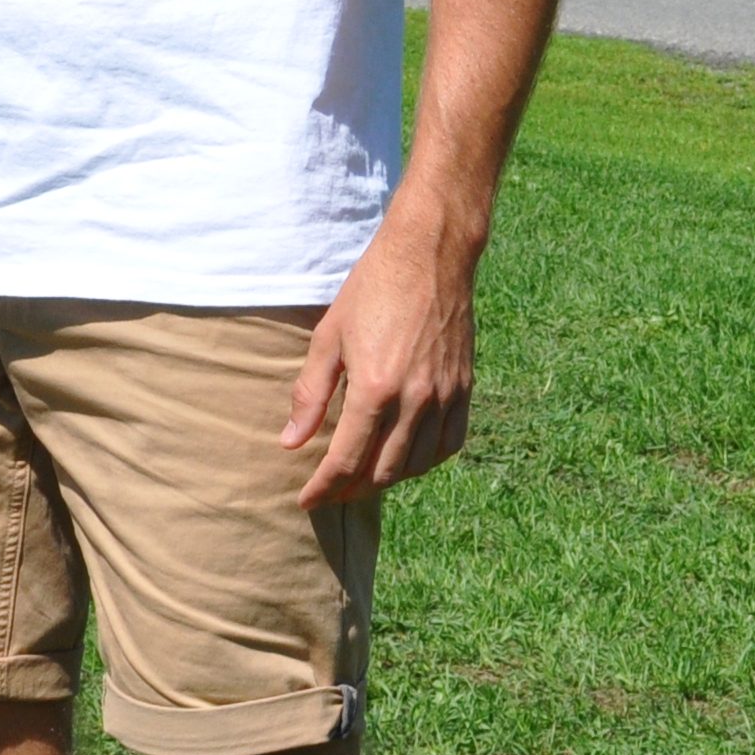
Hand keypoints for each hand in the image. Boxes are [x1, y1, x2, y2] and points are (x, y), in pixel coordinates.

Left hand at [285, 203, 479, 506]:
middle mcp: (414, 401)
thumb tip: (290, 443)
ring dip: (386, 477)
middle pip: (382, 473)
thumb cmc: (372, 288)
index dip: (323, 488)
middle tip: (331, 488)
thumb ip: (310, 394)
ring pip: (416, 465)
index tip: (306, 500)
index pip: (346, 461)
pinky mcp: (464, 388)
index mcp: (375, 389)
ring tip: (363, 473)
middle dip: (351, 489)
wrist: (430, 254)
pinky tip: (406, 455)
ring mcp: (444, 397)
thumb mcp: (328, 337)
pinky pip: (448, 444)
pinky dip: (424, 460)